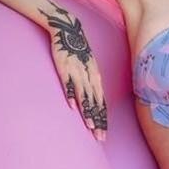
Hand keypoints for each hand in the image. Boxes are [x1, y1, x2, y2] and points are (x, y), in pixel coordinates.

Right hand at [40, 0, 107, 141]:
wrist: (68, 30)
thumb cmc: (79, 51)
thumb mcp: (89, 68)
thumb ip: (91, 84)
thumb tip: (92, 101)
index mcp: (96, 79)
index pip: (102, 105)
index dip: (103, 121)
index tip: (103, 136)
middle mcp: (90, 78)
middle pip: (96, 104)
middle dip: (98, 122)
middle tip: (99, 139)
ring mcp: (77, 73)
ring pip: (85, 96)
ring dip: (87, 112)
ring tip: (89, 126)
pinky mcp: (65, 67)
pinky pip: (69, 83)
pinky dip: (71, 94)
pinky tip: (72, 106)